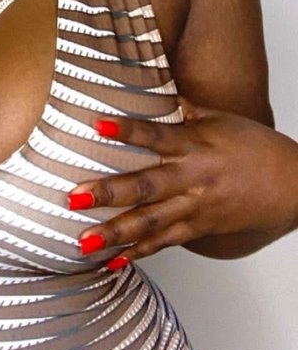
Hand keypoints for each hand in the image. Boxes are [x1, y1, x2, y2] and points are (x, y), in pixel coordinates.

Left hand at [70, 97, 297, 265]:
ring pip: (149, 222)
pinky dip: (137, 252)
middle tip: (74, 196)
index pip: (155, 135)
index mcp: (195, 145)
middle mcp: (192, 179)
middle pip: (146, 187)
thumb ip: (182, 109)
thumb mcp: (219, 119)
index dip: (126, 130)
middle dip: (108, 192)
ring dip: (114, 233)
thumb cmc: (255, 146)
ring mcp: (195, 207)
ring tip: (81, 241)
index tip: (97, 124)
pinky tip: (111, 260)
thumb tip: (152, 89)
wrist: (292, 184)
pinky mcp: (199, 228)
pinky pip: (163, 243)